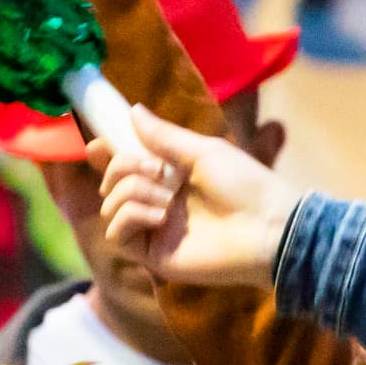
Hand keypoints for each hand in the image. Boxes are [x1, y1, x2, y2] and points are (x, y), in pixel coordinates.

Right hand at [97, 108, 306, 290]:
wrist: (268, 228)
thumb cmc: (246, 186)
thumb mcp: (203, 151)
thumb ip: (164, 135)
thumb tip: (133, 110)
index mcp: (172, 177)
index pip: (126, 166)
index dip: (107, 155)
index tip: (97, 145)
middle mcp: (159, 202)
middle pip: (112, 182)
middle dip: (123, 167)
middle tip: (156, 168)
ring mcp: (155, 229)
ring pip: (110, 205)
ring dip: (132, 191)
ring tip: (167, 197)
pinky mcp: (154, 255)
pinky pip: (117, 233)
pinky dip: (131, 216)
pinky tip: (160, 215)